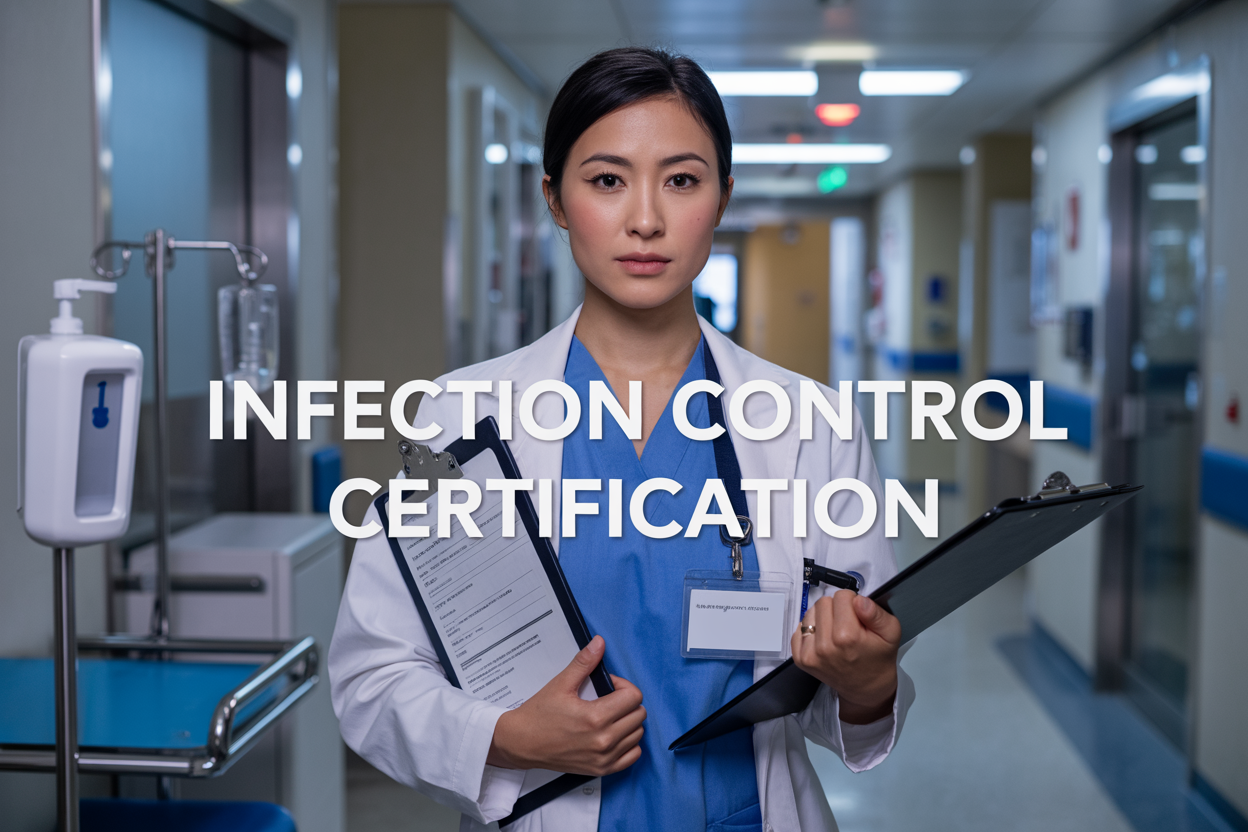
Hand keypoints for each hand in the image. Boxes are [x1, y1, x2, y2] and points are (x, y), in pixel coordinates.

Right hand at [486, 636, 645, 775]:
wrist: (522, 743)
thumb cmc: (539, 715)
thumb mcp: (560, 684)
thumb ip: (584, 662)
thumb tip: (599, 643)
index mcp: (595, 717)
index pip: (634, 697)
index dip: (623, 686)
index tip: (608, 687)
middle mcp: (603, 740)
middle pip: (639, 715)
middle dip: (626, 702)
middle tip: (607, 699)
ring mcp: (604, 758)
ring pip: (638, 734)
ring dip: (628, 722)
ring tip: (609, 716)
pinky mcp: (602, 769)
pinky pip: (632, 756)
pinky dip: (628, 743)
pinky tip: (613, 734)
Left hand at [791, 590, 900, 724]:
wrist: (866, 687)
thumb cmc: (878, 658)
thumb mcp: (891, 633)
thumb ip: (876, 614)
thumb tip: (859, 600)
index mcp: (847, 637)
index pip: (842, 596)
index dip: (852, 602)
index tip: (858, 617)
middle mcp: (824, 646)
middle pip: (823, 602)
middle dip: (836, 609)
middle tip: (848, 625)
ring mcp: (809, 654)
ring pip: (810, 613)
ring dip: (823, 618)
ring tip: (836, 632)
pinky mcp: (800, 658)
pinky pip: (799, 628)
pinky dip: (812, 630)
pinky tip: (824, 639)